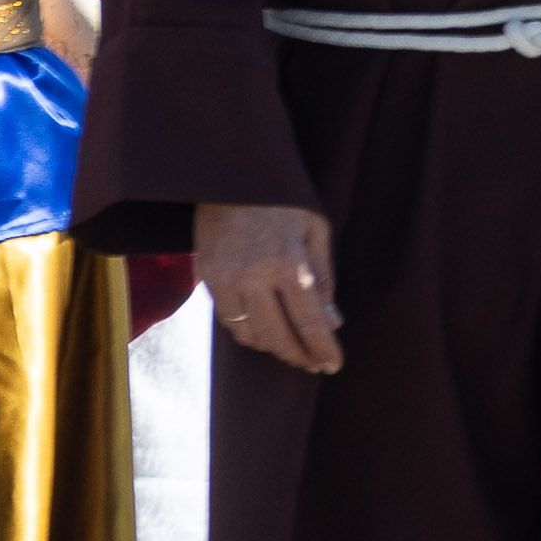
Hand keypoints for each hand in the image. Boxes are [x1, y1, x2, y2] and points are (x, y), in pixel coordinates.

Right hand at [195, 203, 344, 373]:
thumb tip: (333, 322)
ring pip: (250, 334)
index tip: (333, 366)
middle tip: (315, 363)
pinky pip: (229, 320)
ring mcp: (226, 279)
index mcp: (288, 262)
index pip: (309, 320)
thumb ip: (323, 277)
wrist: (233, 175)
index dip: (322, 347)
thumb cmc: (284, 200)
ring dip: (274, 347)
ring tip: (294, 349)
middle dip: (300, 355)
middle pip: (278, 335)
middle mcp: (254, 276)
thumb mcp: (315, 229)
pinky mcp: (207, 277)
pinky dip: (249, 332)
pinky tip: (267, 331)